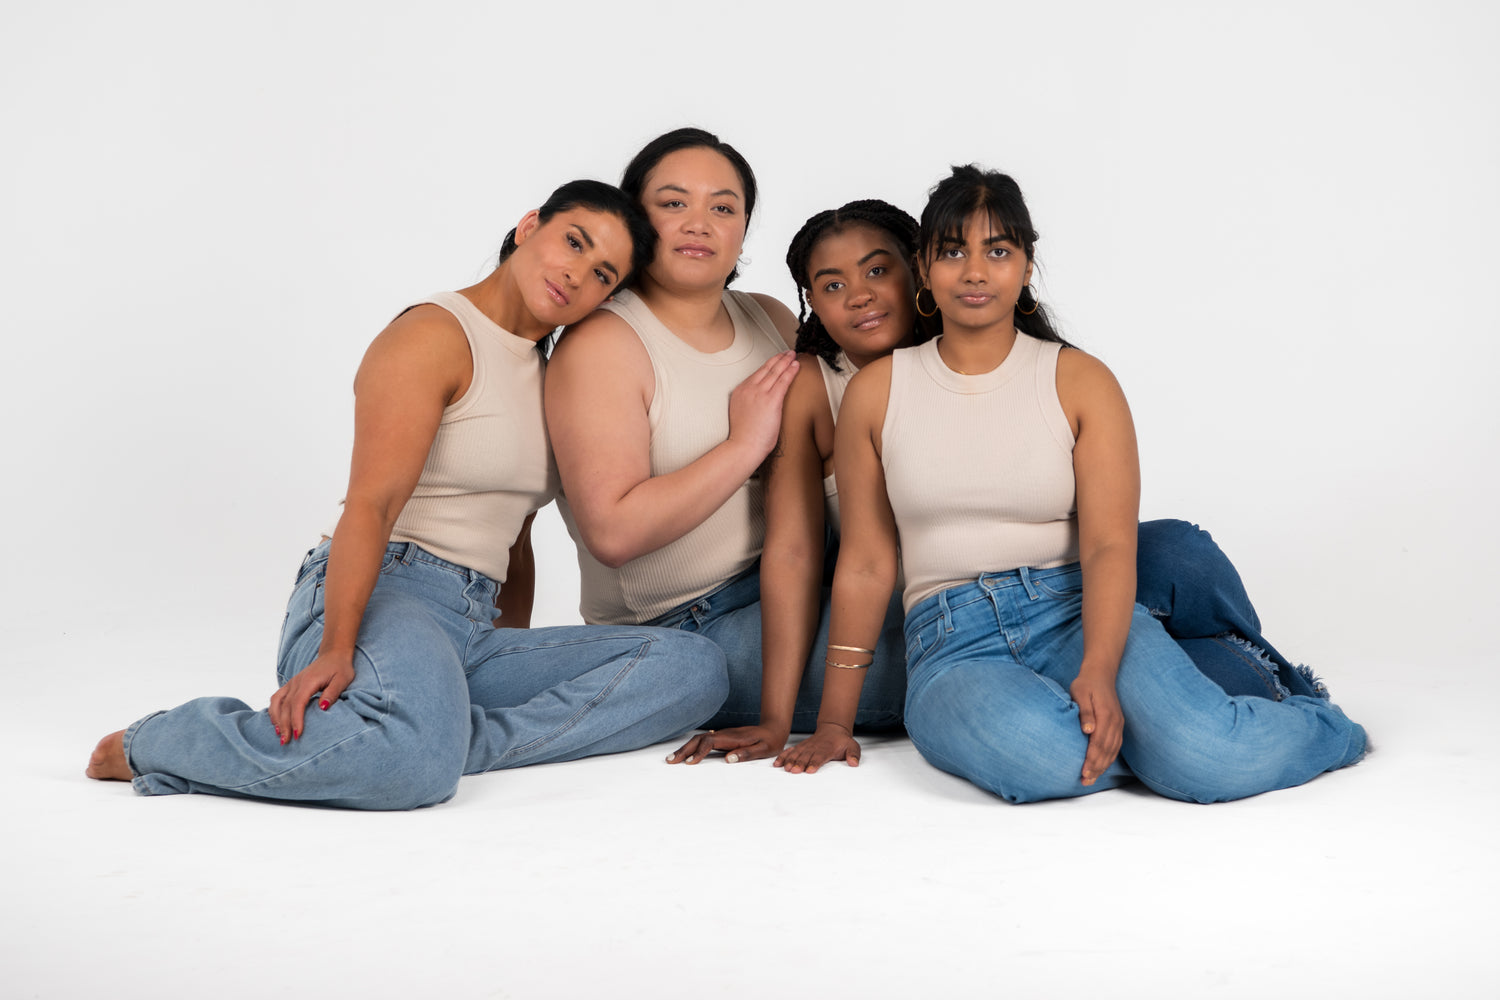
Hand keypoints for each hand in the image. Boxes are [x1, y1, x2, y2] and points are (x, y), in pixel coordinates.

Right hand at [268, 651, 355, 744]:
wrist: (333, 654)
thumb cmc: (340, 668)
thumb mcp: (342, 680)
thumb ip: (332, 693)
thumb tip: (323, 707)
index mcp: (308, 681)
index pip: (298, 703)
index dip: (296, 719)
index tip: (297, 734)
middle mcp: (296, 682)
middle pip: (286, 705)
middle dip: (284, 724)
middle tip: (286, 741)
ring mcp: (292, 683)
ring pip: (277, 702)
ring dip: (276, 719)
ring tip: (279, 734)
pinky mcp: (291, 685)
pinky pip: (277, 698)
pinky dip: (274, 711)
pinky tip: (276, 722)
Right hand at [666, 725, 790, 764]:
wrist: (773, 728)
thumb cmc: (770, 741)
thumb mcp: (763, 749)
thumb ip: (747, 753)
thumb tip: (728, 759)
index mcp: (733, 738)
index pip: (710, 743)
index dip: (698, 752)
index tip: (689, 763)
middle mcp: (724, 735)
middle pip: (699, 739)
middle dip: (684, 750)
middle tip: (670, 761)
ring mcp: (722, 735)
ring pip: (699, 740)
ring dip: (685, 748)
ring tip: (673, 759)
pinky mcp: (723, 738)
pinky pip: (704, 742)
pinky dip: (692, 747)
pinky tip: (687, 754)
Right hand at [727, 351, 798, 458]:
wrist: (743, 446)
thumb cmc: (744, 436)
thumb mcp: (742, 413)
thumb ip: (750, 403)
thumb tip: (760, 404)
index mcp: (741, 391)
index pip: (757, 373)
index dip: (769, 364)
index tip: (776, 360)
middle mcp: (749, 388)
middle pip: (767, 369)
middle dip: (779, 358)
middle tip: (787, 353)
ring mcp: (760, 393)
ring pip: (776, 372)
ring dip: (786, 361)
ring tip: (793, 355)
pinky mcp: (771, 400)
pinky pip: (783, 381)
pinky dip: (791, 371)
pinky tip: (796, 366)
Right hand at [773, 723, 860, 773]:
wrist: (833, 729)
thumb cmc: (842, 742)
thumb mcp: (852, 746)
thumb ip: (854, 754)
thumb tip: (854, 763)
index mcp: (827, 749)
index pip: (820, 757)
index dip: (815, 763)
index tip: (810, 770)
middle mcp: (815, 748)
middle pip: (806, 756)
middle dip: (800, 763)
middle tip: (794, 771)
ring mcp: (806, 747)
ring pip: (797, 754)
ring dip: (790, 761)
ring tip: (786, 768)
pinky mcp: (800, 747)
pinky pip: (790, 751)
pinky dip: (783, 756)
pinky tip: (777, 764)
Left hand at [1070, 672, 1123, 784]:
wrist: (1101, 674)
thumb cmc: (1086, 684)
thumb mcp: (1080, 693)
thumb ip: (1085, 712)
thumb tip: (1088, 730)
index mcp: (1106, 715)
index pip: (1099, 742)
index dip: (1092, 759)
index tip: (1083, 772)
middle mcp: (1115, 722)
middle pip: (1107, 750)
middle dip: (1097, 767)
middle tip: (1085, 781)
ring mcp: (1118, 724)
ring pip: (1113, 750)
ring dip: (1103, 766)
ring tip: (1091, 779)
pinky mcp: (1118, 724)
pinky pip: (1116, 745)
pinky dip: (1109, 758)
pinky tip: (1101, 766)